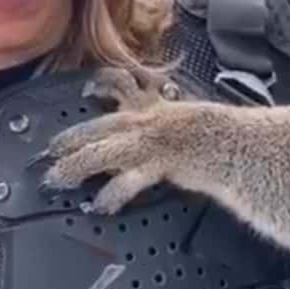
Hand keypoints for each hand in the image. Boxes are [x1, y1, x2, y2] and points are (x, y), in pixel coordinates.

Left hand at [40, 69, 211, 212]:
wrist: (236, 142)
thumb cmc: (217, 132)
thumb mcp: (187, 114)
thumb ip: (164, 111)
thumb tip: (148, 111)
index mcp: (154, 103)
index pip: (122, 83)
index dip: (100, 86)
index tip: (85, 91)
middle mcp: (146, 118)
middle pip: (101, 124)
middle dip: (74, 137)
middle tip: (52, 148)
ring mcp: (148, 141)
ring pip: (104, 150)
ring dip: (77, 164)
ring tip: (57, 177)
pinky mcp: (155, 164)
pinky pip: (127, 181)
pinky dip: (113, 194)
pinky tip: (102, 205)